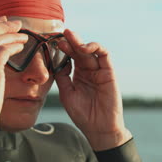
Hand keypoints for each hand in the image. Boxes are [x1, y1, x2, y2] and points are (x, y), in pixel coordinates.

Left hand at [55, 29, 131, 150]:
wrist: (99, 129)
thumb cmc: (83, 114)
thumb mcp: (67, 94)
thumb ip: (62, 77)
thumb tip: (56, 61)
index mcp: (78, 75)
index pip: (70, 57)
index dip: (63, 49)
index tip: (52, 41)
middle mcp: (89, 70)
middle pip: (79, 51)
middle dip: (70, 41)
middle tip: (61, 33)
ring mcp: (99, 71)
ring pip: (91, 50)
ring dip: (81, 42)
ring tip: (71, 37)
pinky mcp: (109, 72)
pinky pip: (104, 55)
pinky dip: (96, 48)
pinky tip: (84, 48)